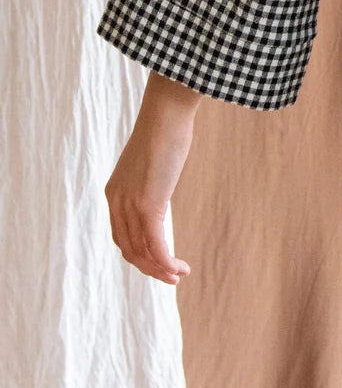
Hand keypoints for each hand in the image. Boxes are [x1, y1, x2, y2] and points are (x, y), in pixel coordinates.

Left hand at [105, 74, 198, 284]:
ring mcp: (132, 204)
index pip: (121, 235)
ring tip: (178, 275)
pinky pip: (155, 245)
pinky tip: (180, 268)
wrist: (166, 111)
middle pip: (129, 249)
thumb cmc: (165, 127)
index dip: (139, 254)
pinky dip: (166, 262)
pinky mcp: (149, 204)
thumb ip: (151, 175)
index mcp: (115, 192)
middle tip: (171, 276)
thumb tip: (162, 174)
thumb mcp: (152, 160)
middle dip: (149, 268)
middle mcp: (118, 201)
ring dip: (160, 269)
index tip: (161, 260)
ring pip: (141, 252)